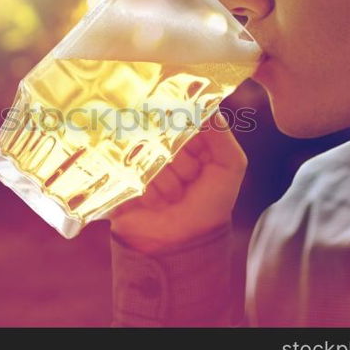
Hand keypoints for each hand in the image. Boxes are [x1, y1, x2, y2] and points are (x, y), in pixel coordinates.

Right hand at [109, 112, 247, 253]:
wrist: (182, 244)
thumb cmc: (209, 206)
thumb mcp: (229, 167)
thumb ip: (222, 135)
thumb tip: (206, 105)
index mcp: (185, 141)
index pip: (181, 118)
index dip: (187, 129)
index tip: (192, 143)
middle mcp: (160, 149)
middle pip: (163, 135)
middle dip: (181, 162)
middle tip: (189, 180)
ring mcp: (139, 163)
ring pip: (148, 155)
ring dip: (166, 181)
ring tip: (174, 198)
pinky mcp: (120, 180)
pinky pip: (130, 173)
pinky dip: (148, 192)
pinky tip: (157, 204)